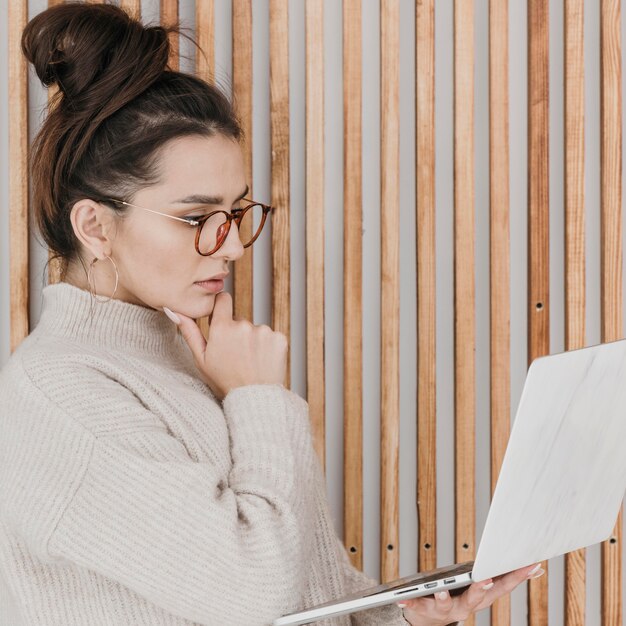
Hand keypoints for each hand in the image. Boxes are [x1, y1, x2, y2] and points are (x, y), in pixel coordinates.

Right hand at [166, 292, 287, 399]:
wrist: (254, 398)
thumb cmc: (224, 381)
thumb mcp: (201, 359)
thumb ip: (189, 332)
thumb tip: (174, 310)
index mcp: (222, 328)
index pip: (223, 299)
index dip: (222, 307)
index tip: (222, 317)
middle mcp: (244, 325)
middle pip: (239, 320)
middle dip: (237, 333)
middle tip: (236, 356)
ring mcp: (264, 331)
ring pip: (256, 330)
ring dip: (253, 341)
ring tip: (250, 361)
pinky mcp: (280, 338)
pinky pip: (271, 336)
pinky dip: (268, 347)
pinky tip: (263, 361)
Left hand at [399, 563, 543, 625]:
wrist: (430, 620)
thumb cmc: (459, 598)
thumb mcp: (482, 587)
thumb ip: (502, 576)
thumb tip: (535, 567)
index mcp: (481, 598)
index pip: (502, 586)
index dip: (517, 576)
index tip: (530, 564)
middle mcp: (466, 607)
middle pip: (476, 598)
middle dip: (481, 588)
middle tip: (485, 578)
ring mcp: (446, 609)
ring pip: (447, 605)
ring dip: (444, 597)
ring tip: (439, 589)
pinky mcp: (425, 609)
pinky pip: (416, 606)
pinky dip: (409, 601)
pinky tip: (401, 597)